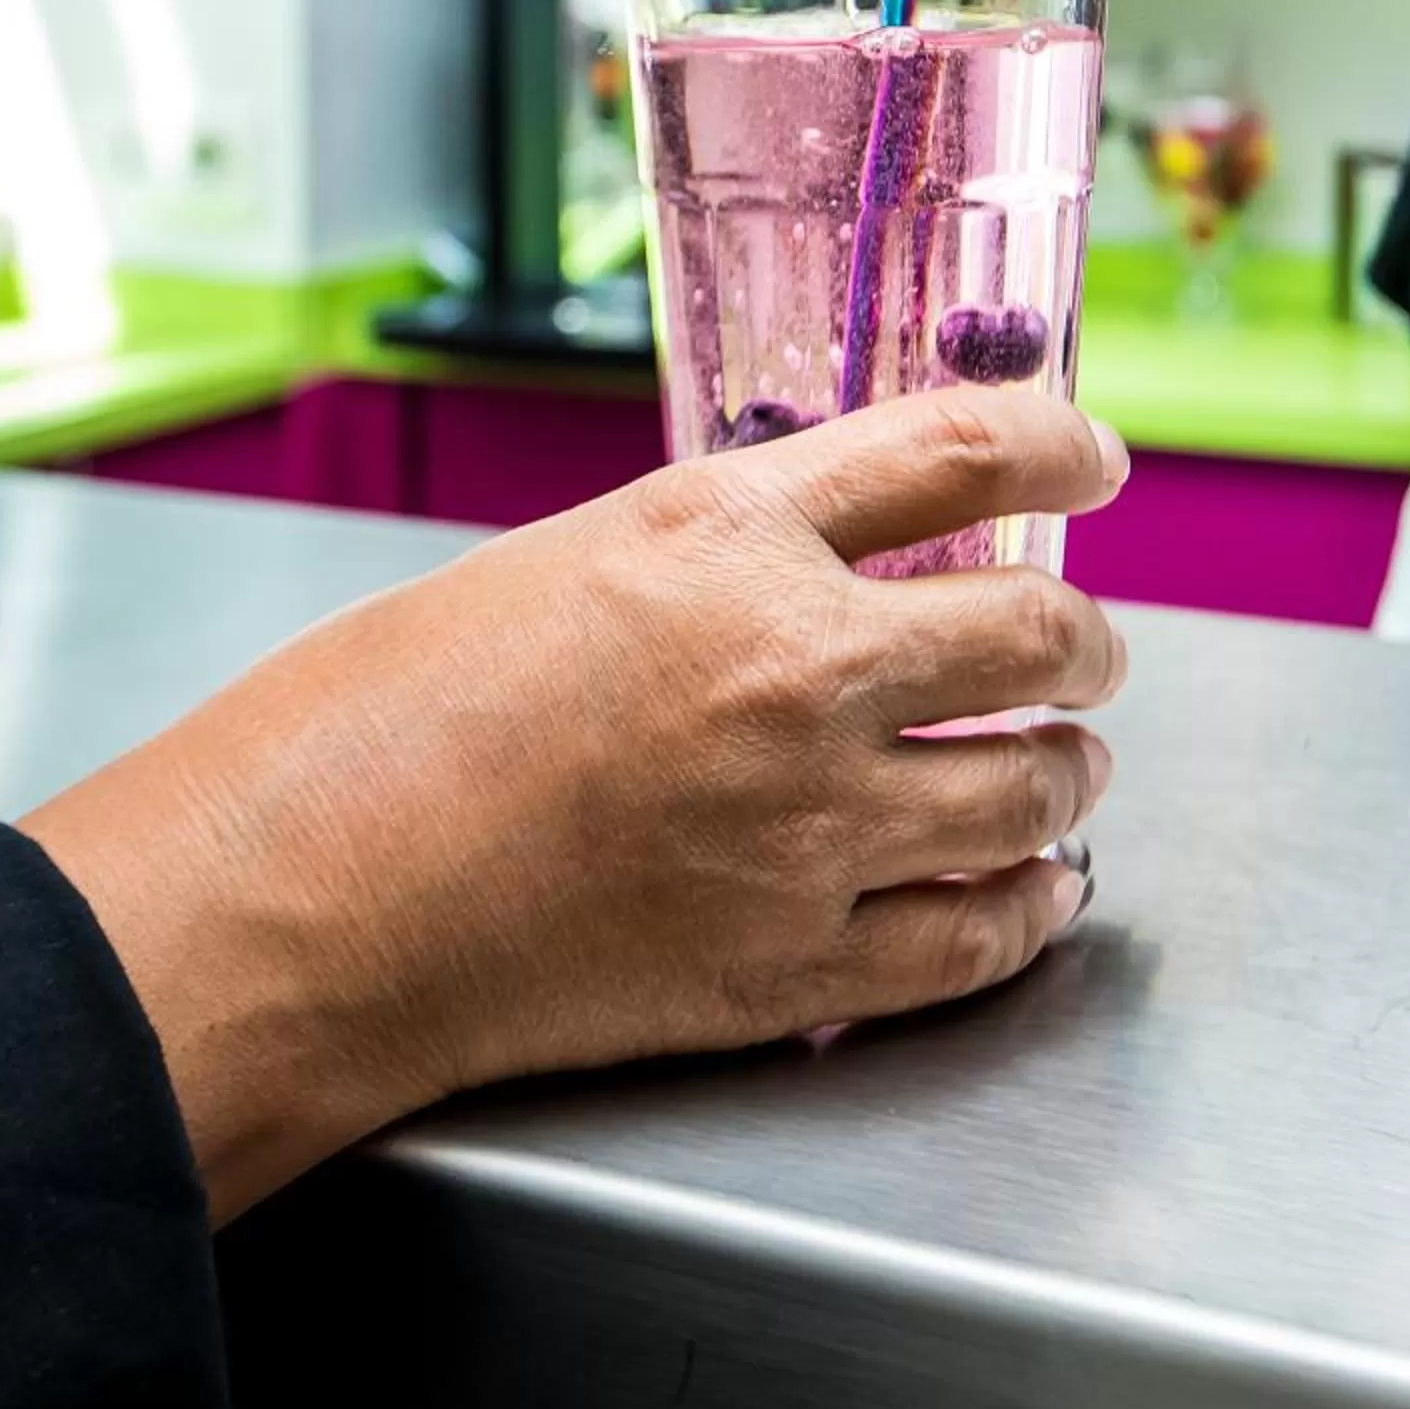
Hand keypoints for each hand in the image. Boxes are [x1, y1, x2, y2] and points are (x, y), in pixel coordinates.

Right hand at [24, 387, 1127, 1224]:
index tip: (1094, 457)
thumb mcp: (570, 557)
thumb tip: (839, 563)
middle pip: (1041, 633)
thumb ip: (722, 555)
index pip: (963, 448)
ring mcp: (808, 826)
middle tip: (1086, 653)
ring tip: (1059, 771)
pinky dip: (1027, 909)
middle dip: (1085, 643)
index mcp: (725, 534)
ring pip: (1035, 791)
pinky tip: (1027, 892)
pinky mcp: (792, 966)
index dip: (1058, 442)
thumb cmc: (395, 713)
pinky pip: (980, 937)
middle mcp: (795, 668)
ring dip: (1066, 774)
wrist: (314, 887)